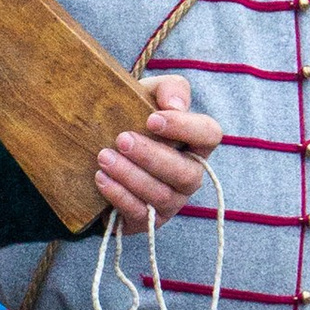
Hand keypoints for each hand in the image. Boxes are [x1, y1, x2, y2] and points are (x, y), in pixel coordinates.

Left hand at [94, 73, 221, 222]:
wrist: (99, 149)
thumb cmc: (133, 119)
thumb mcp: (149, 95)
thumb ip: (169, 89)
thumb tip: (174, 105)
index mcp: (196, 144)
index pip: (210, 135)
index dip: (185, 128)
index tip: (152, 119)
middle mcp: (189, 176)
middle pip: (185, 173)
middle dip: (151, 156)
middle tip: (121, 140)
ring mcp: (172, 202)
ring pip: (160, 195)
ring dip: (130, 176)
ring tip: (104, 157)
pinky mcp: (148, 220)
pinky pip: (140, 214)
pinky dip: (119, 195)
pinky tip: (101, 178)